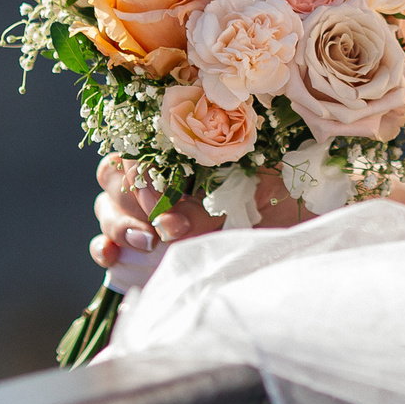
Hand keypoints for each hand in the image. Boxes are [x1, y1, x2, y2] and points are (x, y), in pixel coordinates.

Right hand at [87, 154, 307, 271]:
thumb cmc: (283, 198)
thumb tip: (173, 224)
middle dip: (133, 202)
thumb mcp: (256, 192)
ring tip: (147, 244)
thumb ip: (214, 202)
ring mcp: (148, 208)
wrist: (301, 228)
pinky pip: (106, 239)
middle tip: (162, 229)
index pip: (140, 148)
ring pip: (107, 205)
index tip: (167, 205)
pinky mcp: (144, 242)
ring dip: (118, 224)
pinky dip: (103, 246)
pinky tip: (111, 255)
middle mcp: (161, 174)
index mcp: (185, 148)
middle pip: (115, 174)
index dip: (145, 175)